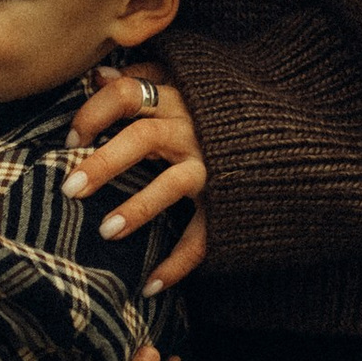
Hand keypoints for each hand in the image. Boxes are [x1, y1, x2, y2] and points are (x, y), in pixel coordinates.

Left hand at [62, 68, 208, 292]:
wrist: (292, 141)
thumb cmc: (224, 112)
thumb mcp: (188, 85)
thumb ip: (145, 77)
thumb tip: (98, 74)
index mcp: (177, 99)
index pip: (127, 93)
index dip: (94, 112)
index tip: (69, 137)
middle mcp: (193, 130)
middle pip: (143, 136)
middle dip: (104, 162)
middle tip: (69, 188)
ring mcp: (212, 168)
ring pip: (173, 184)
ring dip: (138, 209)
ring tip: (106, 232)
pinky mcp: (228, 203)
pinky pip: (202, 235)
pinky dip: (177, 264)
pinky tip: (150, 286)